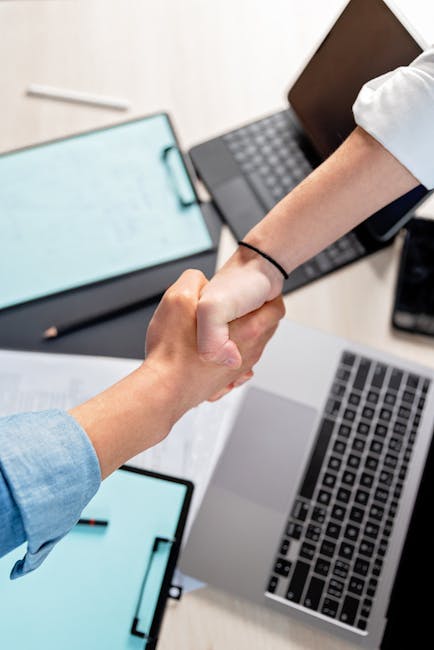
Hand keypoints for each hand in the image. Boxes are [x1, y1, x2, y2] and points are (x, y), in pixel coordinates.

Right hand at [145, 268, 284, 414]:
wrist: (163, 390)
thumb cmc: (172, 351)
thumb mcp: (179, 298)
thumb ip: (194, 281)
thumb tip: (201, 280)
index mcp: (248, 329)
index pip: (275, 308)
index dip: (265, 296)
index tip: (252, 292)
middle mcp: (248, 352)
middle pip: (265, 328)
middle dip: (254, 316)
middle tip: (238, 306)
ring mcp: (237, 369)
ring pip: (250, 347)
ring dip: (239, 336)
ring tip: (222, 328)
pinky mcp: (224, 382)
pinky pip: (234, 365)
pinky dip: (227, 356)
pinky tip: (212, 350)